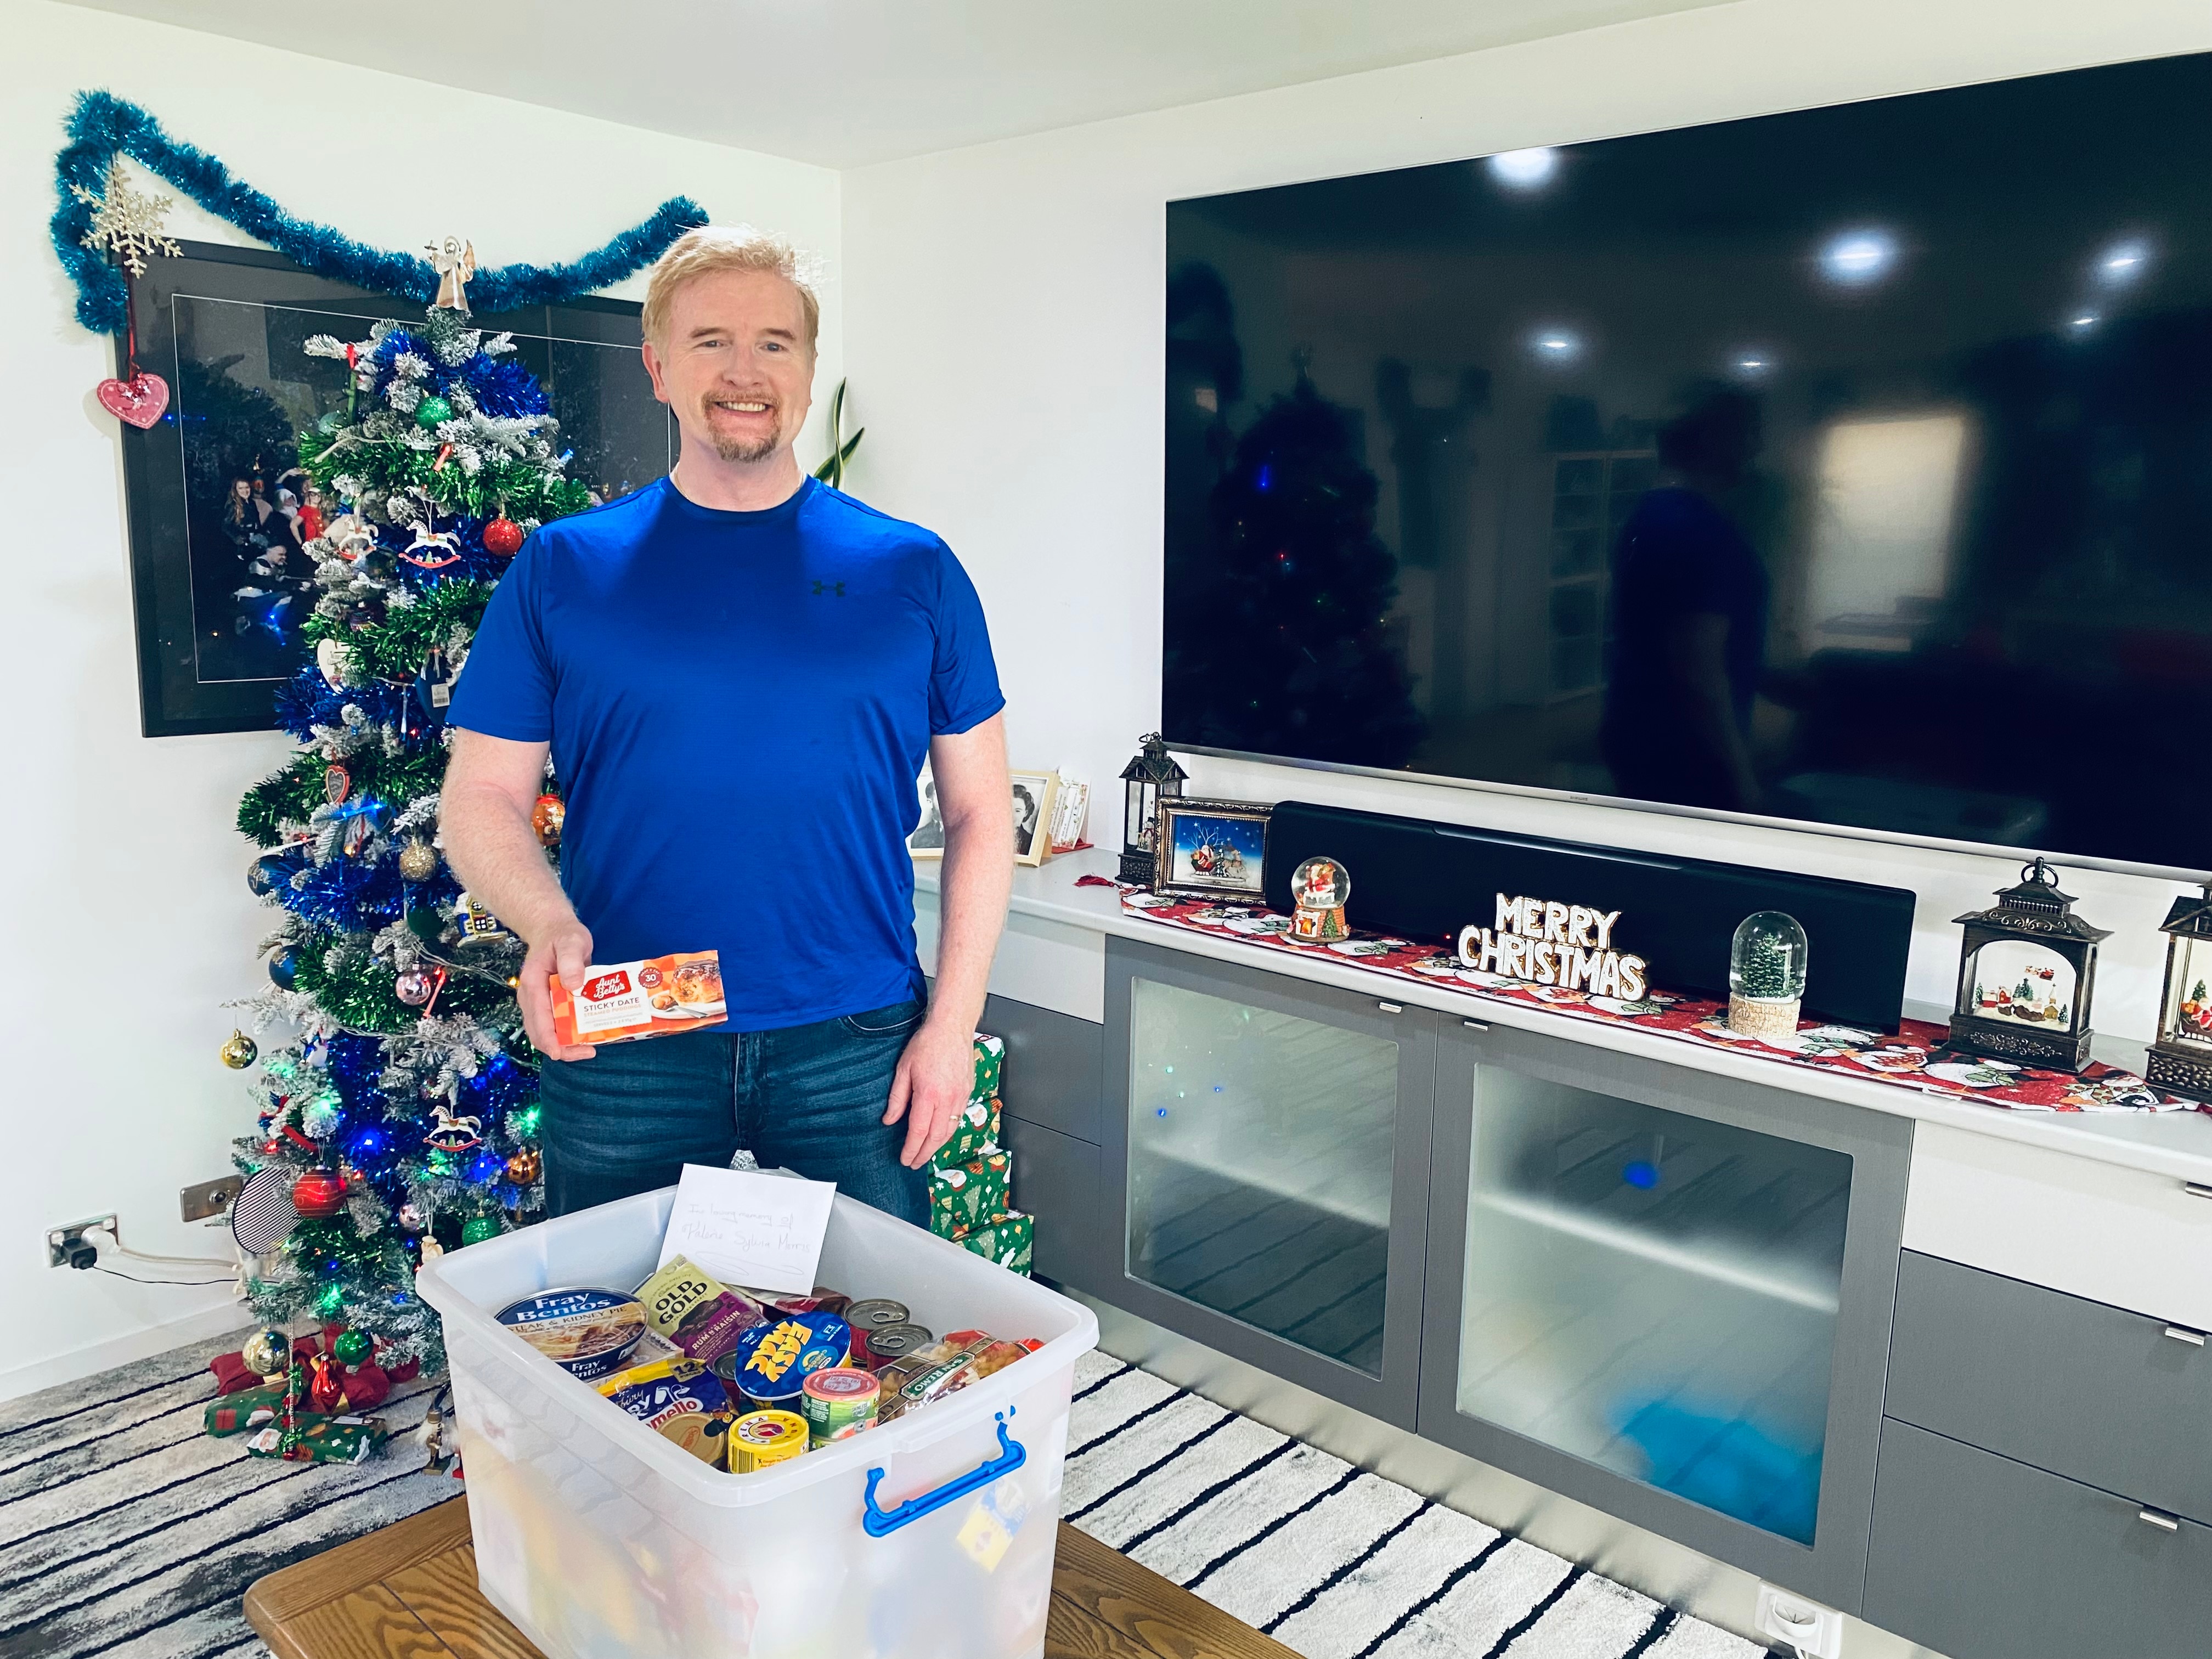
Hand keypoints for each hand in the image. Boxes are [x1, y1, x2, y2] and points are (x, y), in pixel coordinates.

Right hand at [518, 919, 596, 1060]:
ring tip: (590, 1047)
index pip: (537, 1018)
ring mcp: (537, 1002)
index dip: (549, 1039)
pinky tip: (586, 1035)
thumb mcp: (571, 941)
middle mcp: (530, 997)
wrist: (552, 929)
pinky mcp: (546, 1004)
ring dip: (565, 1043)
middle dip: (561, 1047)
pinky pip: (554, 1024)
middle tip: (588, 1051)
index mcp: (533, 984)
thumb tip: (573, 986)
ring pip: (546, 1032)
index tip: (561, 1052)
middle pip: (539, 1032)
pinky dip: (567, 1034)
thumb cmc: (562, 935)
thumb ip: (571, 961)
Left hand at [883, 1016, 974, 1168]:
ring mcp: (960, 1096)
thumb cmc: (927, 1044)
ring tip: (926, 1153)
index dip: (911, 1149)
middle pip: (936, 1137)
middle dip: (925, 1154)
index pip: (919, 1131)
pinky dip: (948, 1131)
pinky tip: (940, 1134)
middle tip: (915, 1163)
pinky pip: (959, 1118)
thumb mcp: (903, 1069)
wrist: (951, 1028)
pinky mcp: (968, 1092)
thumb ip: (897, 1098)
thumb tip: (889, 1120)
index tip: (905, 1159)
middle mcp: (947, 1099)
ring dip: (938, 1146)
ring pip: (950, 1131)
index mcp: (929, 1094)